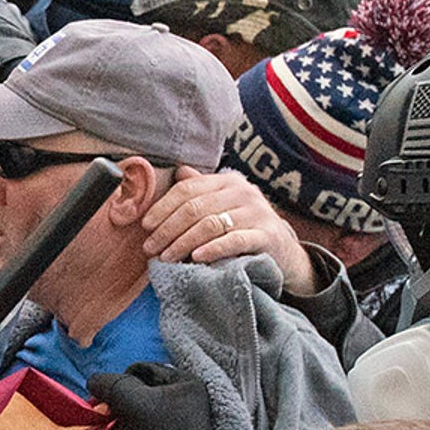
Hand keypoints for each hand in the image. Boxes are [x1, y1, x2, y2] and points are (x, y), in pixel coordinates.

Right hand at [87, 363, 221, 429]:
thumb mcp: (132, 402)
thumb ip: (110, 385)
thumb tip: (93, 380)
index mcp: (183, 382)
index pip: (141, 369)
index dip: (119, 381)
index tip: (105, 398)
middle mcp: (183, 400)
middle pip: (137, 394)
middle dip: (116, 406)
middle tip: (104, 417)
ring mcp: (177, 424)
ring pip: (135, 416)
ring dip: (118, 424)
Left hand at [141, 167, 316, 295]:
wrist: (283, 251)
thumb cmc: (243, 227)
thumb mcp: (223, 205)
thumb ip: (202, 189)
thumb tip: (178, 171)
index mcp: (227, 181)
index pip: (187, 189)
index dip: (163, 207)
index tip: (145, 226)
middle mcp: (243, 192)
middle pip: (194, 208)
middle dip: (167, 229)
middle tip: (150, 248)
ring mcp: (256, 212)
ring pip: (210, 225)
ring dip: (182, 243)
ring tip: (166, 257)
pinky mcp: (267, 235)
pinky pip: (234, 240)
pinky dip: (213, 249)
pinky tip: (196, 258)